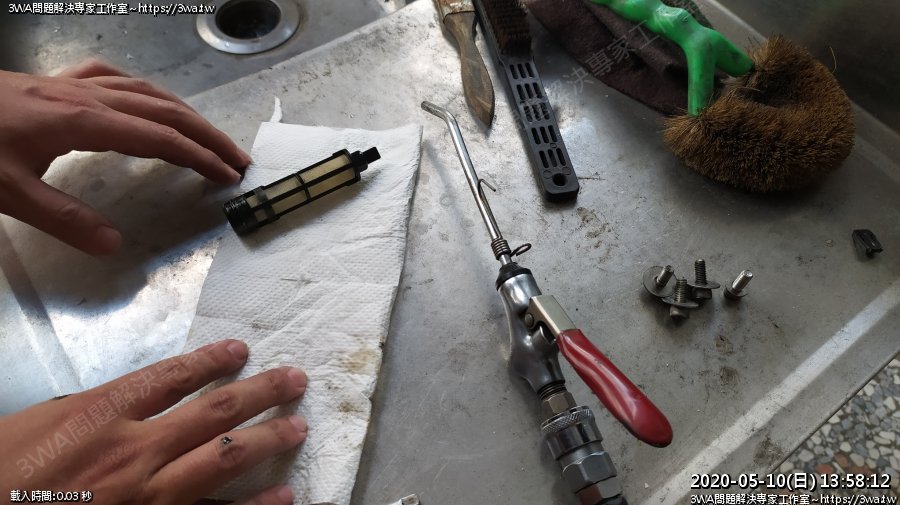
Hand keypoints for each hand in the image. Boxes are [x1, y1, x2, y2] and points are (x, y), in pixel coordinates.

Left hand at [0, 58, 251, 254]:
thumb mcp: (7, 192)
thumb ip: (64, 219)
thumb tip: (114, 245)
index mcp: (83, 121)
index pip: (158, 138)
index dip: (198, 156)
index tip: (228, 176)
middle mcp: (86, 96)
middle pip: (164, 109)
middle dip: (206, 134)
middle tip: (237, 159)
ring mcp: (70, 83)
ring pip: (143, 90)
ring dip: (182, 112)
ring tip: (205, 135)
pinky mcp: (53, 81)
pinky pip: (110, 77)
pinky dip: (140, 90)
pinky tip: (141, 99)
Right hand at [0, 339, 306, 504]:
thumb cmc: (4, 472)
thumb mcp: (41, 423)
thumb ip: (96, 408)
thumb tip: (137, 397)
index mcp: (103, 413)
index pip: (173, 377)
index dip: (212, 360)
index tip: (241, 350)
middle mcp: (136, 449)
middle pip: (215, 411)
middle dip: (261, 392)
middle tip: (295, 380)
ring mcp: (150, 494)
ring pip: (225, 459)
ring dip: (268, 438)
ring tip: (298, 425)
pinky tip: (284, 494)